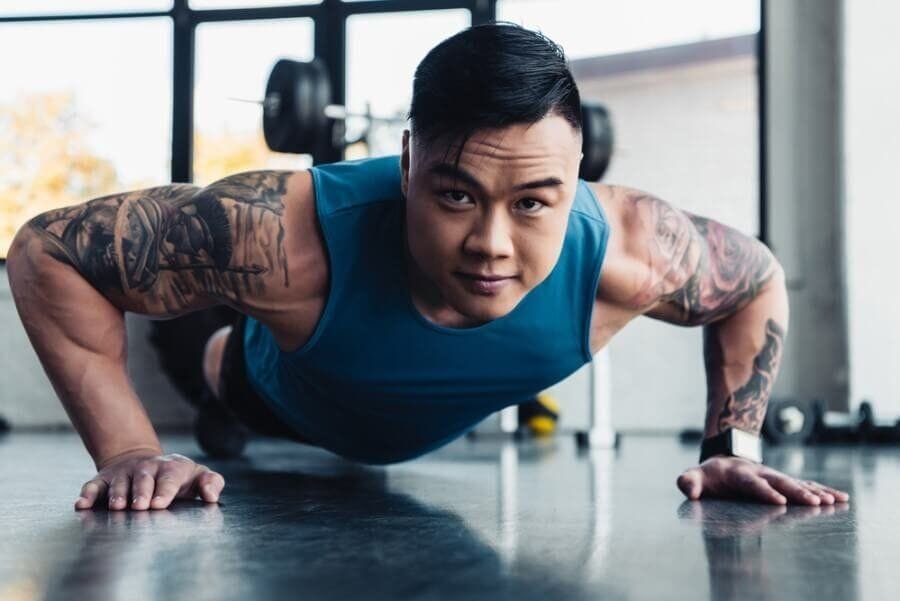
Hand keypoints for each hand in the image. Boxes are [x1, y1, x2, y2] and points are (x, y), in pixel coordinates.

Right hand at [74, 450, 224, 510]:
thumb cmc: (177, 477)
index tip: (159, 504)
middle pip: (143, 478)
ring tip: (117, 508)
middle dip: (141, 492)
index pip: (169, 477)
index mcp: (171, 467)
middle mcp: (146, 468)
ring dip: (117, 494)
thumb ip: (211, 483)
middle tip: (140, 507)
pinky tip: (82, 504)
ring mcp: (124, 473)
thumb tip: (212, 496)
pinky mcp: (105, 479)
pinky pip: (94, 485)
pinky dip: (88, 494)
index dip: (164, 490)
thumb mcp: (197, 476)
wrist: (147, 462)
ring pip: (119, 482)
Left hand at [676, 456, 849, 504]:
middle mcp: (761, 473)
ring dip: (815, 491)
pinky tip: (840, 498)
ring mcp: (775, 477)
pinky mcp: (785, 482)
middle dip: (796, 492)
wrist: (724, 460)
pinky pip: (807, 485)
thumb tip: (689, 490)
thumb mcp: (695, 476)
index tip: (778, 501)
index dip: (764, 491)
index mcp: (739, 474)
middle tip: (815, 502)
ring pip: (797, 483)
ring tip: (832, 501)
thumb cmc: (709, 476)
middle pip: (781, 482)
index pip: (752, 483)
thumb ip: (689, 482)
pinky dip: (823, 490)